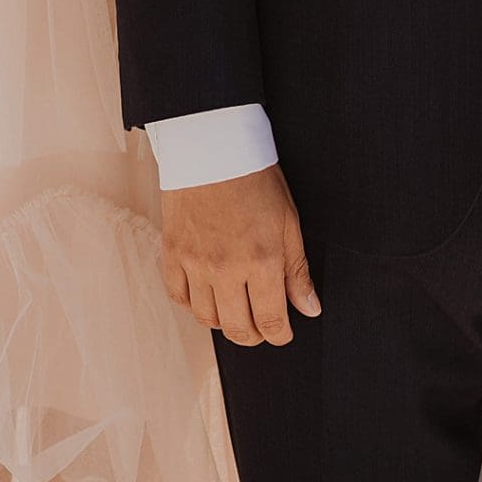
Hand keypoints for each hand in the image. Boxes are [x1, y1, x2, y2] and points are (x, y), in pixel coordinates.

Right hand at [161, 164, 320, 346]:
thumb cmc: (256, 178)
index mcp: (261, 261)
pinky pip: (179, 297)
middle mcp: (226, 268)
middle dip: (254, 335)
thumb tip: (309, 309)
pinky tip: (206, 295)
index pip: (271, 321)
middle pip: (237, 329)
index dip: (280, 334)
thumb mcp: (289, 222)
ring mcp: (195, 263)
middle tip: (260, 326)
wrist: (213, 146)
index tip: (283, 332)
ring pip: (207, 318)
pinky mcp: (172, 253)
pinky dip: (193, 304)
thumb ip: (297, 271)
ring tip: (235, 309)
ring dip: (224, 322)